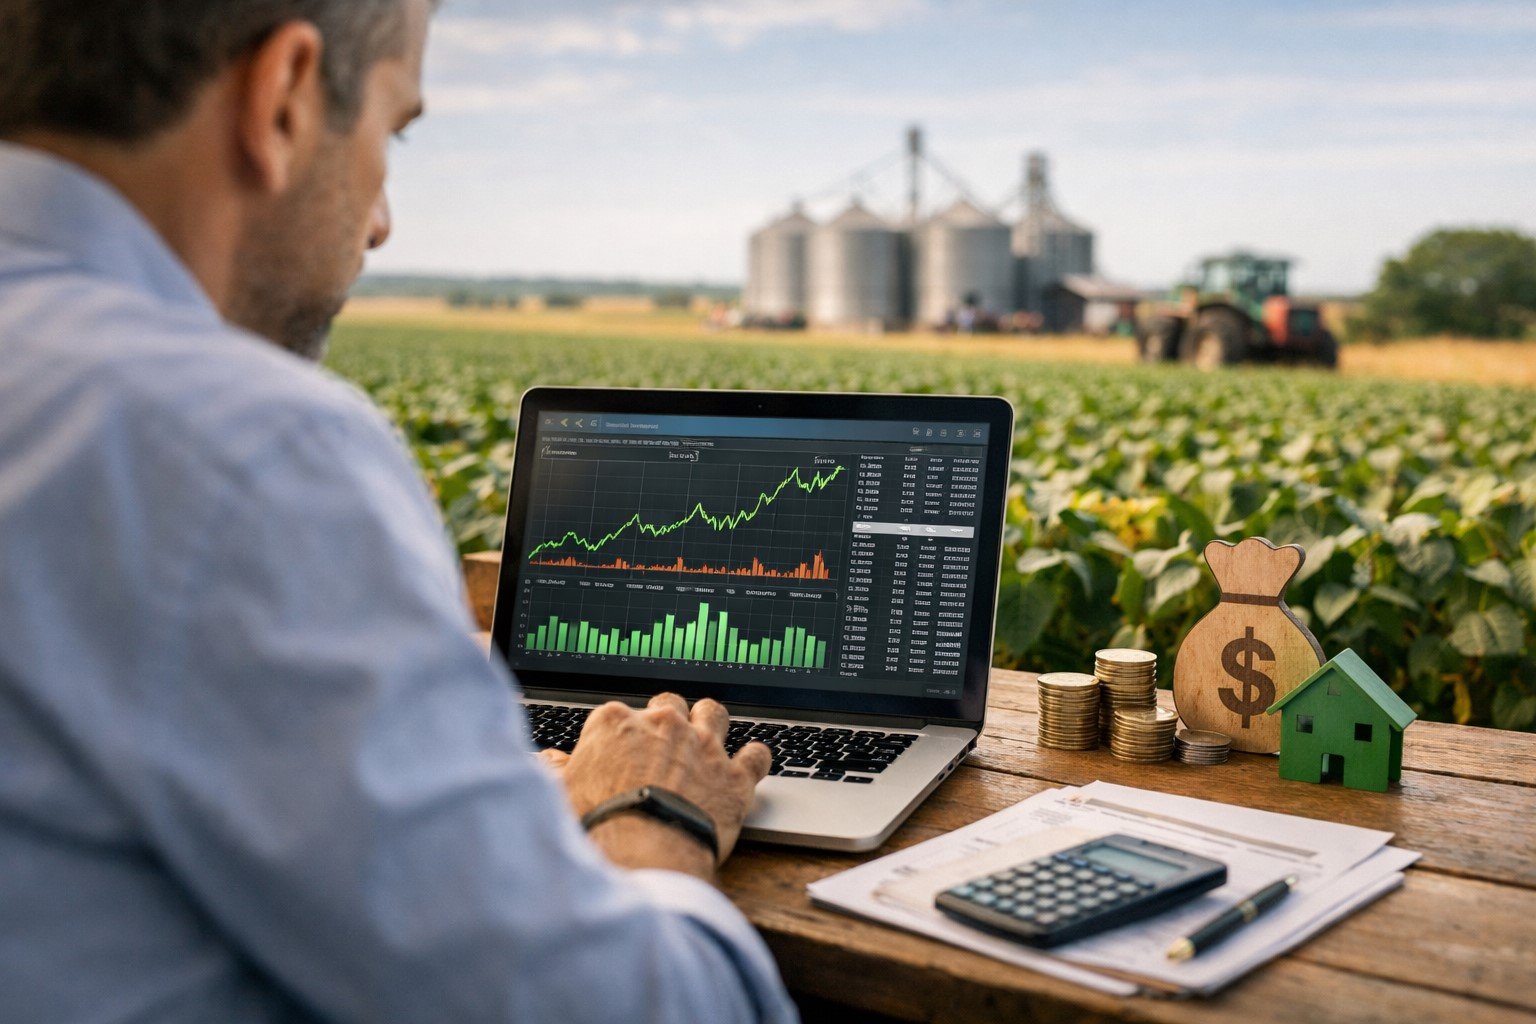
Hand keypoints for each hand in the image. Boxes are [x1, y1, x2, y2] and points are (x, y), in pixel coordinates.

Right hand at [557, 693, 770, 874]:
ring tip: (707, 740)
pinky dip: (755, 758)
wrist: (644, 851)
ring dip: (711, 723)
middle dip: (668, 720)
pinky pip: (756, 754)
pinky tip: (750, 765)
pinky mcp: (735, 776)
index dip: (621, 735)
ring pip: (714, 714)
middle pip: (669, 704)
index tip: (620, 753)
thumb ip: (555, 770)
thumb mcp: (561, 795)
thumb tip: (544, 760)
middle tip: (663, 745)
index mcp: (616, 723)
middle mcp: (664, 724)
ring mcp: (703, 746)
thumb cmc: (598, 824)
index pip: (618, 714)